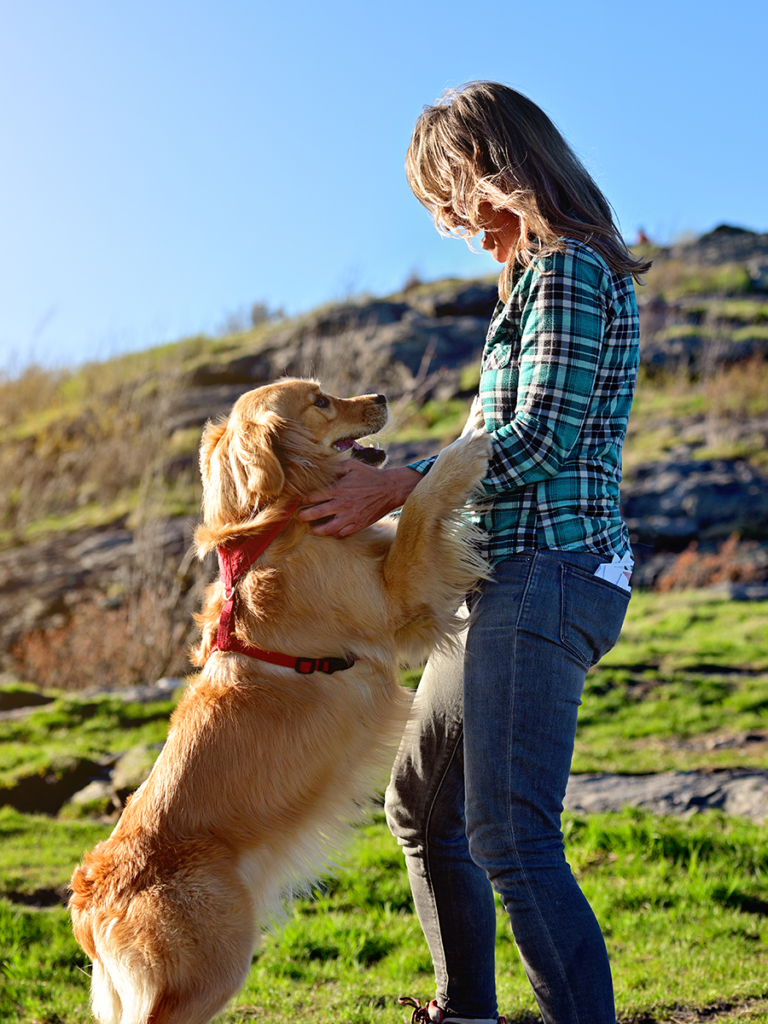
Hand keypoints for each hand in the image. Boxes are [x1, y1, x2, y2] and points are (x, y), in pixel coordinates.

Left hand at [297, 462, 421, 536]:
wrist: (390, 489)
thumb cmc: (370, 475)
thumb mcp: (351, 465)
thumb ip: (334, 467)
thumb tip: (319, 470)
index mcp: (338, 489)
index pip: (312, 496)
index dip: (302, 499)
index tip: (298, 500)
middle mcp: (342, 504)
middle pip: (314, 513)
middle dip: (302, 516)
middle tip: (298, 516)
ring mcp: (350, 516)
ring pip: (326, 529)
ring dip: (315, 530)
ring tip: (311, 528)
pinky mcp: (358, 525)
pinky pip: (341, 533)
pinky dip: (333, 533)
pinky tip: (330, 530)